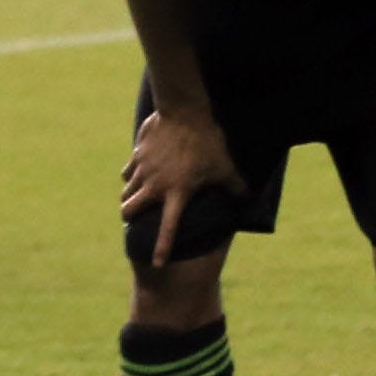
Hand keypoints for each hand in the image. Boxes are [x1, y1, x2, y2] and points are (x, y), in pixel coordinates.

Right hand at [120, 100, 244, 268]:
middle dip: (129, 218)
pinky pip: (127, 173)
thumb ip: (235, 185)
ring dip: (130, 197)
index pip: (168, 227)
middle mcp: (155, 186)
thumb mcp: (226, 165)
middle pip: (129, 211)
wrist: (185, 112)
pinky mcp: (136, 157)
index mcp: (177, 193)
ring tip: (138, 197)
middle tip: (135, 218)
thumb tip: (248, 198)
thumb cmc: (209, 141)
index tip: (157, 264)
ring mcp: (143, 171)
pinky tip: (139, 174)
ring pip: (126, 192)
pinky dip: (131, 176)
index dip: (162, 247)